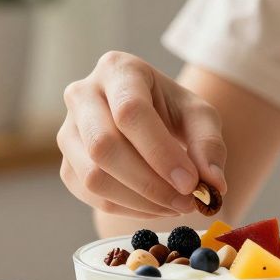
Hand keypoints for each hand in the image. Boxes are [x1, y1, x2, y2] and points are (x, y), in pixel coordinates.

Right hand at [59, 51, 226, 217]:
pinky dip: (127, 209)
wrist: (143, 119)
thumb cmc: (171, 110)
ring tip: (176, 205)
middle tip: (187, 202)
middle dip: (149, 183)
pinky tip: (155, 206)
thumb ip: (209, 145)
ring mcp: (67, 131)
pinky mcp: (66, 165)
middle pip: (104, 146)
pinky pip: (90, 195)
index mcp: (117, 70)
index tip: (191, 183)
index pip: (130, 112)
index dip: (160, 153)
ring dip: (140, 201)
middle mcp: (82, 95)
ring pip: (93, 176)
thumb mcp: (199, 115)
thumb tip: (213, 186)